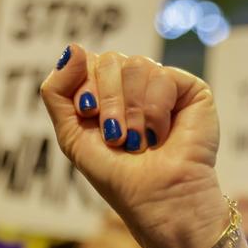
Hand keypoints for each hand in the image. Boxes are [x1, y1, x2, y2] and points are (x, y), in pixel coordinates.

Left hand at [40, 46, 228, 247]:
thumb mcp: (71, 135)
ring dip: (132, 110)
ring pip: (136, 65)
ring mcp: (163, 86)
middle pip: (110, 60)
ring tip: (140, 141)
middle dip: (108, 101)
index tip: (88, 114)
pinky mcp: (191, 90)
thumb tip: (73, 46)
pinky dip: (155, 110)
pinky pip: (162, 75)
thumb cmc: (118, 176)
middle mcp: (135, 85)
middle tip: (117, 136)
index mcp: (106, 92)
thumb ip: (57, 92)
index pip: (87, 61)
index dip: (84, 85)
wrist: (158, 201)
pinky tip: (162, 135)